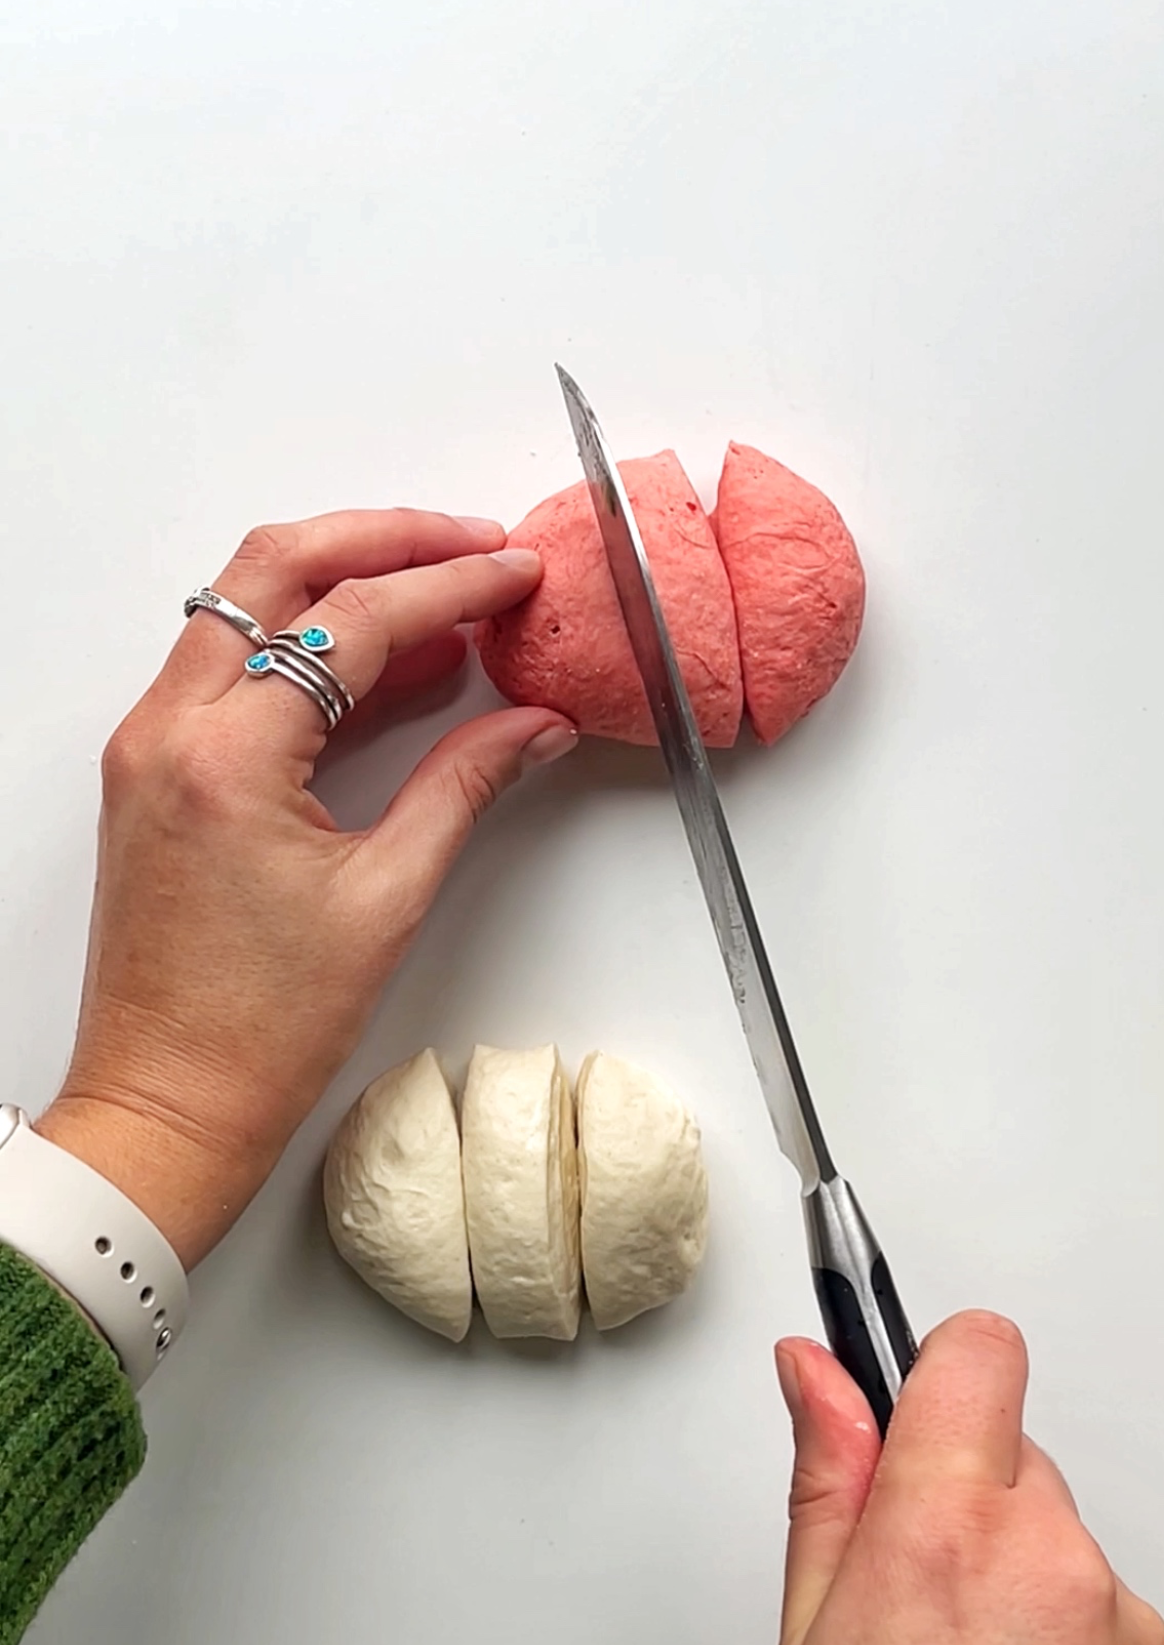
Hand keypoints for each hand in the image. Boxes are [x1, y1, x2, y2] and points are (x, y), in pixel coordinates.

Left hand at [38, 509, 575, 1267]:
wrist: (167, 1106)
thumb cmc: (259, 1030)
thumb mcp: (386, 898)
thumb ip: (464, 787)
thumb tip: (532, 723)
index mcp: (225, 759)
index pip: (351, 621)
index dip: (449, 586)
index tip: (513, 573)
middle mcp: (168, 730)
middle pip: (276, 567)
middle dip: (385, 537)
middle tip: (474, 543)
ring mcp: (151, 744)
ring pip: (246, 603)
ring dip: (345, 581)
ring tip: (448, 596)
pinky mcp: (155, 769)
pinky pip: (234, 667)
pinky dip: (309, 644)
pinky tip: (390, 663)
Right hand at [773, 1311, 1163, 1644]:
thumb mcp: (810, 1634)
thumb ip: (828, 1479)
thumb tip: (816, 1370)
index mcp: (949, 1530)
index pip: (974, 1352)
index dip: (932, 1367)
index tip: (906, 1400)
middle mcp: (1053, 1559)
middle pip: (1012, 1456)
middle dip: (962, 1496)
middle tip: (909, 1592)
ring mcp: (1122, 1622)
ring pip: (1058, 1538)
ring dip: (1016, 1576)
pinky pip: (1102, 1608)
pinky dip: (1062, 1640)